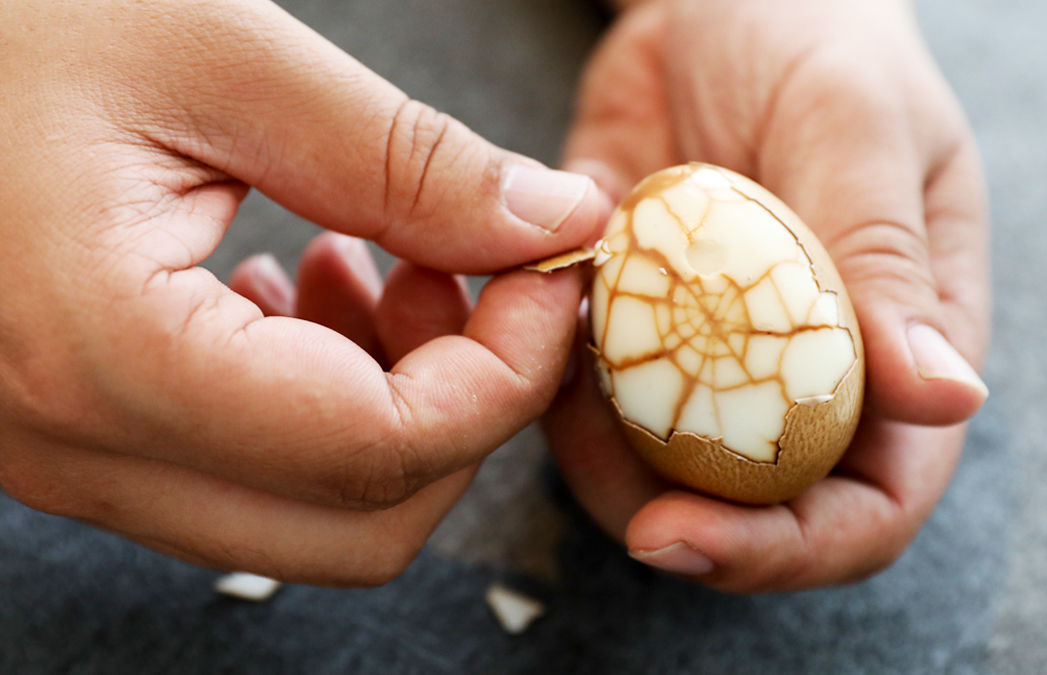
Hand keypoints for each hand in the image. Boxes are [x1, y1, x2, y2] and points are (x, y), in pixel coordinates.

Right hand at [0, 0, 607, 584]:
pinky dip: (319, 402)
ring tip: (379, 263)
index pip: (379, 451)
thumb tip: (553, 224)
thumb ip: (408, 162)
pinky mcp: (73, 433)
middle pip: (360, 527)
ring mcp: (67, 457)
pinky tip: (302, 284)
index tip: (546, 279)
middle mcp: (75, 447)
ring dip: (393, 406)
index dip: (505, 376)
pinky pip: (240, 474)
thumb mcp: (220, 61)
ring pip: (307, 515)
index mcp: (106, 357)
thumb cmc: (4, 24)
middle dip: (463, 410)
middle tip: (475, 280)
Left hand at [543, 0, 989, 591]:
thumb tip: (947, 397)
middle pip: (757, 508)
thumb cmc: (817, 36)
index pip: (871, 499)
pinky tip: (523, 326)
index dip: (790, 546)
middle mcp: (808, 368)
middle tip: (612, 500)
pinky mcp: (630, 319)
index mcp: (899, 343)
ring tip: (556, 384)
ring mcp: (713, 352)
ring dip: (599, 455)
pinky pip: (584, 390)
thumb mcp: (858, 125)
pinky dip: (547, 381)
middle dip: (682, 522)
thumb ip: (887, 258)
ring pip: (657, 465)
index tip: (688, 532)